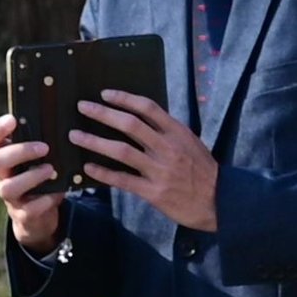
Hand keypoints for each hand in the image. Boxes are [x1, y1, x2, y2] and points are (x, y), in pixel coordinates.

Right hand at [0, 110, 62, 253]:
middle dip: (19, 152)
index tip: (13, 119)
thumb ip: (40, 144)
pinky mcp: (24, 214)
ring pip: (8, 187)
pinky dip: (44, 200)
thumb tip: (59, 119)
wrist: (39, 215)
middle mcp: (2, 176)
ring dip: (31, 177)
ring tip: (51, 169)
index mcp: (3, 158)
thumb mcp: (38, 160)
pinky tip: (57, 193)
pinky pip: (29, 209)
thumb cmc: (40, 178)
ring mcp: (11, 197)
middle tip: (44, 147)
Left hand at [66, 89, 218, 234]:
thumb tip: (140, 118)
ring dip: (94, 141)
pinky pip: (123, 180)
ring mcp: (160, 171)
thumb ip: (167, 132)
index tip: (105, 94)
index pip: (147, 108)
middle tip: (82, 107)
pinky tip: (88, 167)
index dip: (124, 98)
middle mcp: (167, 149)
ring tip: (75, 135)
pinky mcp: (154, 192)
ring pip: (121, 151)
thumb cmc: (204, 172)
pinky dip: (103, 173)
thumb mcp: (191, 144)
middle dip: (102, 114)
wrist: (221, 203)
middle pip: (129, 124)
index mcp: (177, 133)